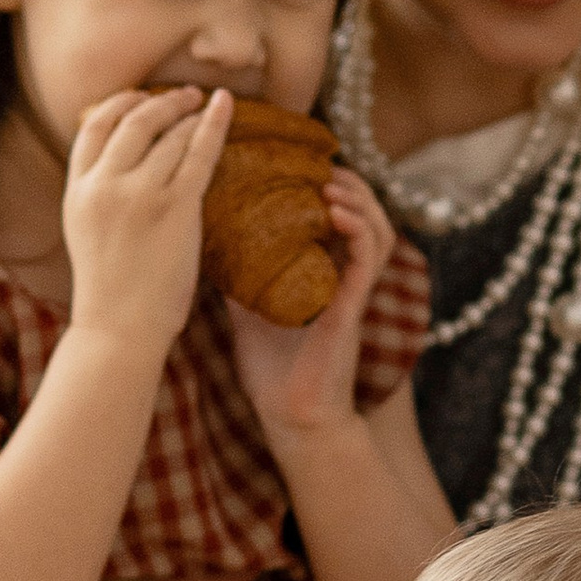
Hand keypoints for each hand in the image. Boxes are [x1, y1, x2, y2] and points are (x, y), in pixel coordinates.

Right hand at [60, 86, 230, 356]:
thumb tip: (126, 157)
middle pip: (132, 120)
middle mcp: (104, 186)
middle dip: (160, 101)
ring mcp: (139, 195)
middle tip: (183, 95)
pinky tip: (224, 104)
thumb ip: (99, 191)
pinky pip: (199, 153)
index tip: (140, 97)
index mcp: (77, 189)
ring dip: (187, 114)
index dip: (119, 103)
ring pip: (168, 134)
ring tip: (202, 107)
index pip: (93, 126)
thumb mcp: (85, 228)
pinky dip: (213, 123)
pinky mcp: (175, 208)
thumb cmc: (110, 286)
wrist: (120, 327)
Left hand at [226, 169, 395, 447]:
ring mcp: (352, 292)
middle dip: (349, 183)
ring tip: (332, 182)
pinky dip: (358, 231)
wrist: (289, 417)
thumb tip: (204, 240)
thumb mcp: (246, 308)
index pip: (339, 218)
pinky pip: (367, 261)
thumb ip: (238, 275)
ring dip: (359, 200)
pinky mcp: (353, 308)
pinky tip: (336, 213)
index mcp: (324, 273)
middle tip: (320, 165)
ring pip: (377, 230)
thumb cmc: (272, 369)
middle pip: (365, 214)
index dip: (329, 186)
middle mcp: (344, 277)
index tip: (301, 164)